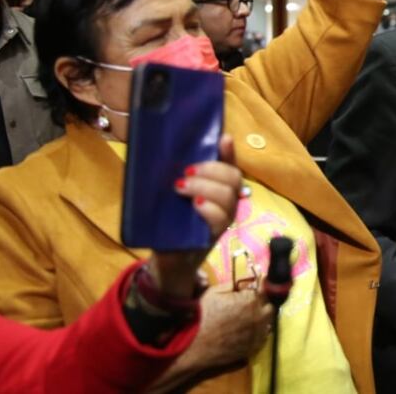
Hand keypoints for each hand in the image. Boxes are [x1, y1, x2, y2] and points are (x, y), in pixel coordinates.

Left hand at [147, 134, 242, 298]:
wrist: (169, 256)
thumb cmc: (171, 221)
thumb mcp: (172, 196)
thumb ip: (176, 177)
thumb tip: (162, 151)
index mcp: (218, 186)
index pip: (230, 163)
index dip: (229, 151)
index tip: (223, 139)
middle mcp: (227, 200)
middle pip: (233, 177)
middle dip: (211, 169)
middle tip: (185, 173)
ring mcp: (224, 217)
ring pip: (227, 195)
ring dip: (204, 187)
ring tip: (180, 187)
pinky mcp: (215, 234)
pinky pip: (220, 217)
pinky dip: (208, 208)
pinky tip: (195, 204)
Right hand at [182, 285, 273, 367]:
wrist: (194, 346)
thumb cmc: (202, 317)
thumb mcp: (214, 293)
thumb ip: (233, 285)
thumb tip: (245, 282)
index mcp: (251, 300)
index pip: (263, 289)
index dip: (258, 287)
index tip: (255, 287)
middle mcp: (260, 316)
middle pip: (268, 306)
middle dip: (260, 303)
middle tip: (248, 305)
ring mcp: (259, 333)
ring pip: (267, 321)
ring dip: (260, 318)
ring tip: (246, 319)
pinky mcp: (255, 347)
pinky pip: (263, 336)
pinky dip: (258, 332)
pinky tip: (246, 331)